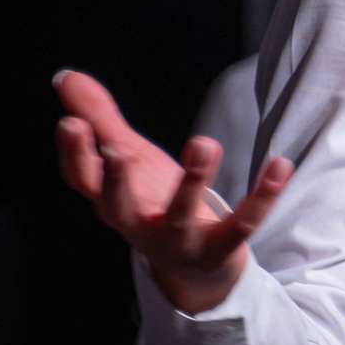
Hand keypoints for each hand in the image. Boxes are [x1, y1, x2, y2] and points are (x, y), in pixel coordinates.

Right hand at [54, 70, 291, 314]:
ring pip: (181, 216)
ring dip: (193, 181)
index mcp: (115, 201)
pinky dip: (262, 196)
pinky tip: (280, 164)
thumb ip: (101, 119)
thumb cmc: (154, 205)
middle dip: (116, 181)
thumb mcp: (130, 160)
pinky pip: (243, 224)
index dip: (74, 154)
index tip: (70, 123)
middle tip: (117, 151)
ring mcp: (179, 241)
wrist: (194, 268)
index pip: (83, 181)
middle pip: (118, 207)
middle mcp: (139, 225)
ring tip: (206, 143)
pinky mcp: (219, 249)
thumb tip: (65, 76)